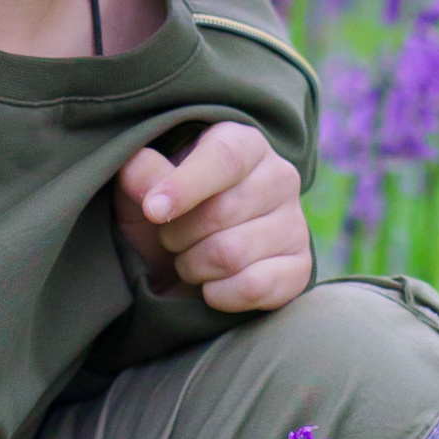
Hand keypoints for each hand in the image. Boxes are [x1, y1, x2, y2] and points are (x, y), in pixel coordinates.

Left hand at [117, 120, 310, 313]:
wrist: (179, 266)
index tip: (153, 211)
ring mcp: (294, 223)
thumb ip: (140, 175)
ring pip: (233, 255)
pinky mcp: (299, 268)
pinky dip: (219, 294)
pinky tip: (211, 285)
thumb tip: (151, 189)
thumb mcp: (139, 189)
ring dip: (194, 266)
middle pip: (221, 213)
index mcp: (243, 144)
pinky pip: (255, 287)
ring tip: (191, 258)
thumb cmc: (165, 215)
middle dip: (178, 235)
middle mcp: (279, 177)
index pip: (224, 158)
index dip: (185, 186)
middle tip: (170, 237)